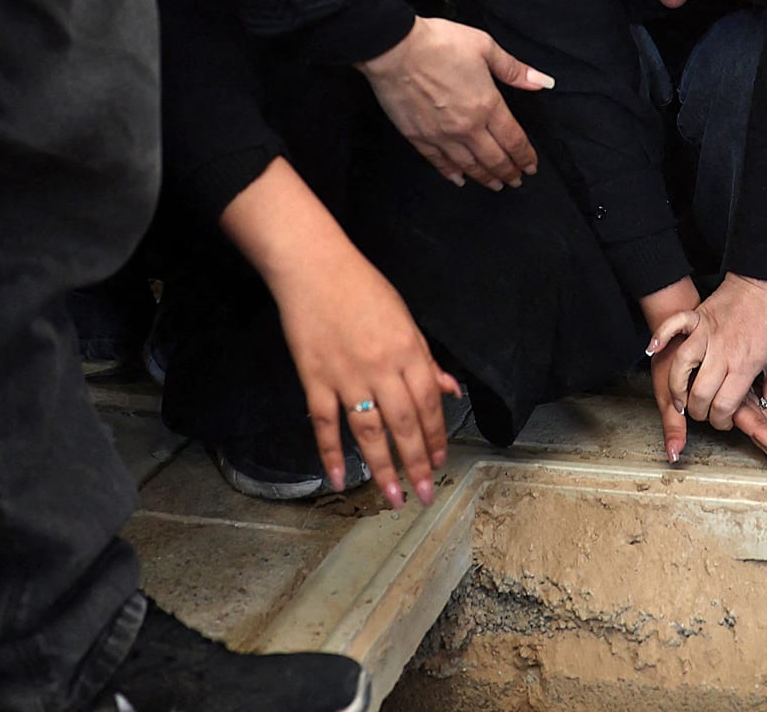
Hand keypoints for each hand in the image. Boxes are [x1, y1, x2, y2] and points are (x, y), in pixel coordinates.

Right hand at [222, 161, 461, 508]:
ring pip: (369, 431)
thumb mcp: (405, 319)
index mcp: (408, 351)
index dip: (436, 436)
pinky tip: (339, 479)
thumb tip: (451, 390)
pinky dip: (330, 453)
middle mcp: (382, 368)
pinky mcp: (315, 379)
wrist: (315, 268)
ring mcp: (347, 376)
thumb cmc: (363, 289)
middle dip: (417, 462)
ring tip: (391, 498)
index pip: (429, 403)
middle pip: (404, 424)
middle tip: (424, 494)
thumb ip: (426, 360)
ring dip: (382, 468)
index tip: (439, 461)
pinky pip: (325, 423)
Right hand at [358, 16, 549, 188]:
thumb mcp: (484, 47)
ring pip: (469, 166)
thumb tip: (543, 81)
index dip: (525, 156)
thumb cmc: (438, 43)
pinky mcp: (418, 137)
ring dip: (485, 178)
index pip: (513, 140)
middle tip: (517, 181)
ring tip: (496, 185)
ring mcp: (441, 135)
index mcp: (487, 105)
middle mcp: (467, 127)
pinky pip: (439, 162)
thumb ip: (514, 69)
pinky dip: (451, 173)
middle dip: (509, 172)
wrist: (394, 49)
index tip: (531, 166)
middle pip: (494, 159)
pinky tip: (459, 179)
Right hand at [646, 274, 766, 475]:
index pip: (724, 406)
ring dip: (676, 386)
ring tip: (680, 396)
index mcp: (745, 366)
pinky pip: (673, 326)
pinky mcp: (698, 317)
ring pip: (681, 366)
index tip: (723, 420)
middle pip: (700, 394)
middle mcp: (723, 352)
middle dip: (698, 411)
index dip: (720, 421)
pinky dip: (660, 337)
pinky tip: (653, 350)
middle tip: (703, 411)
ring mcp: (707, 333)